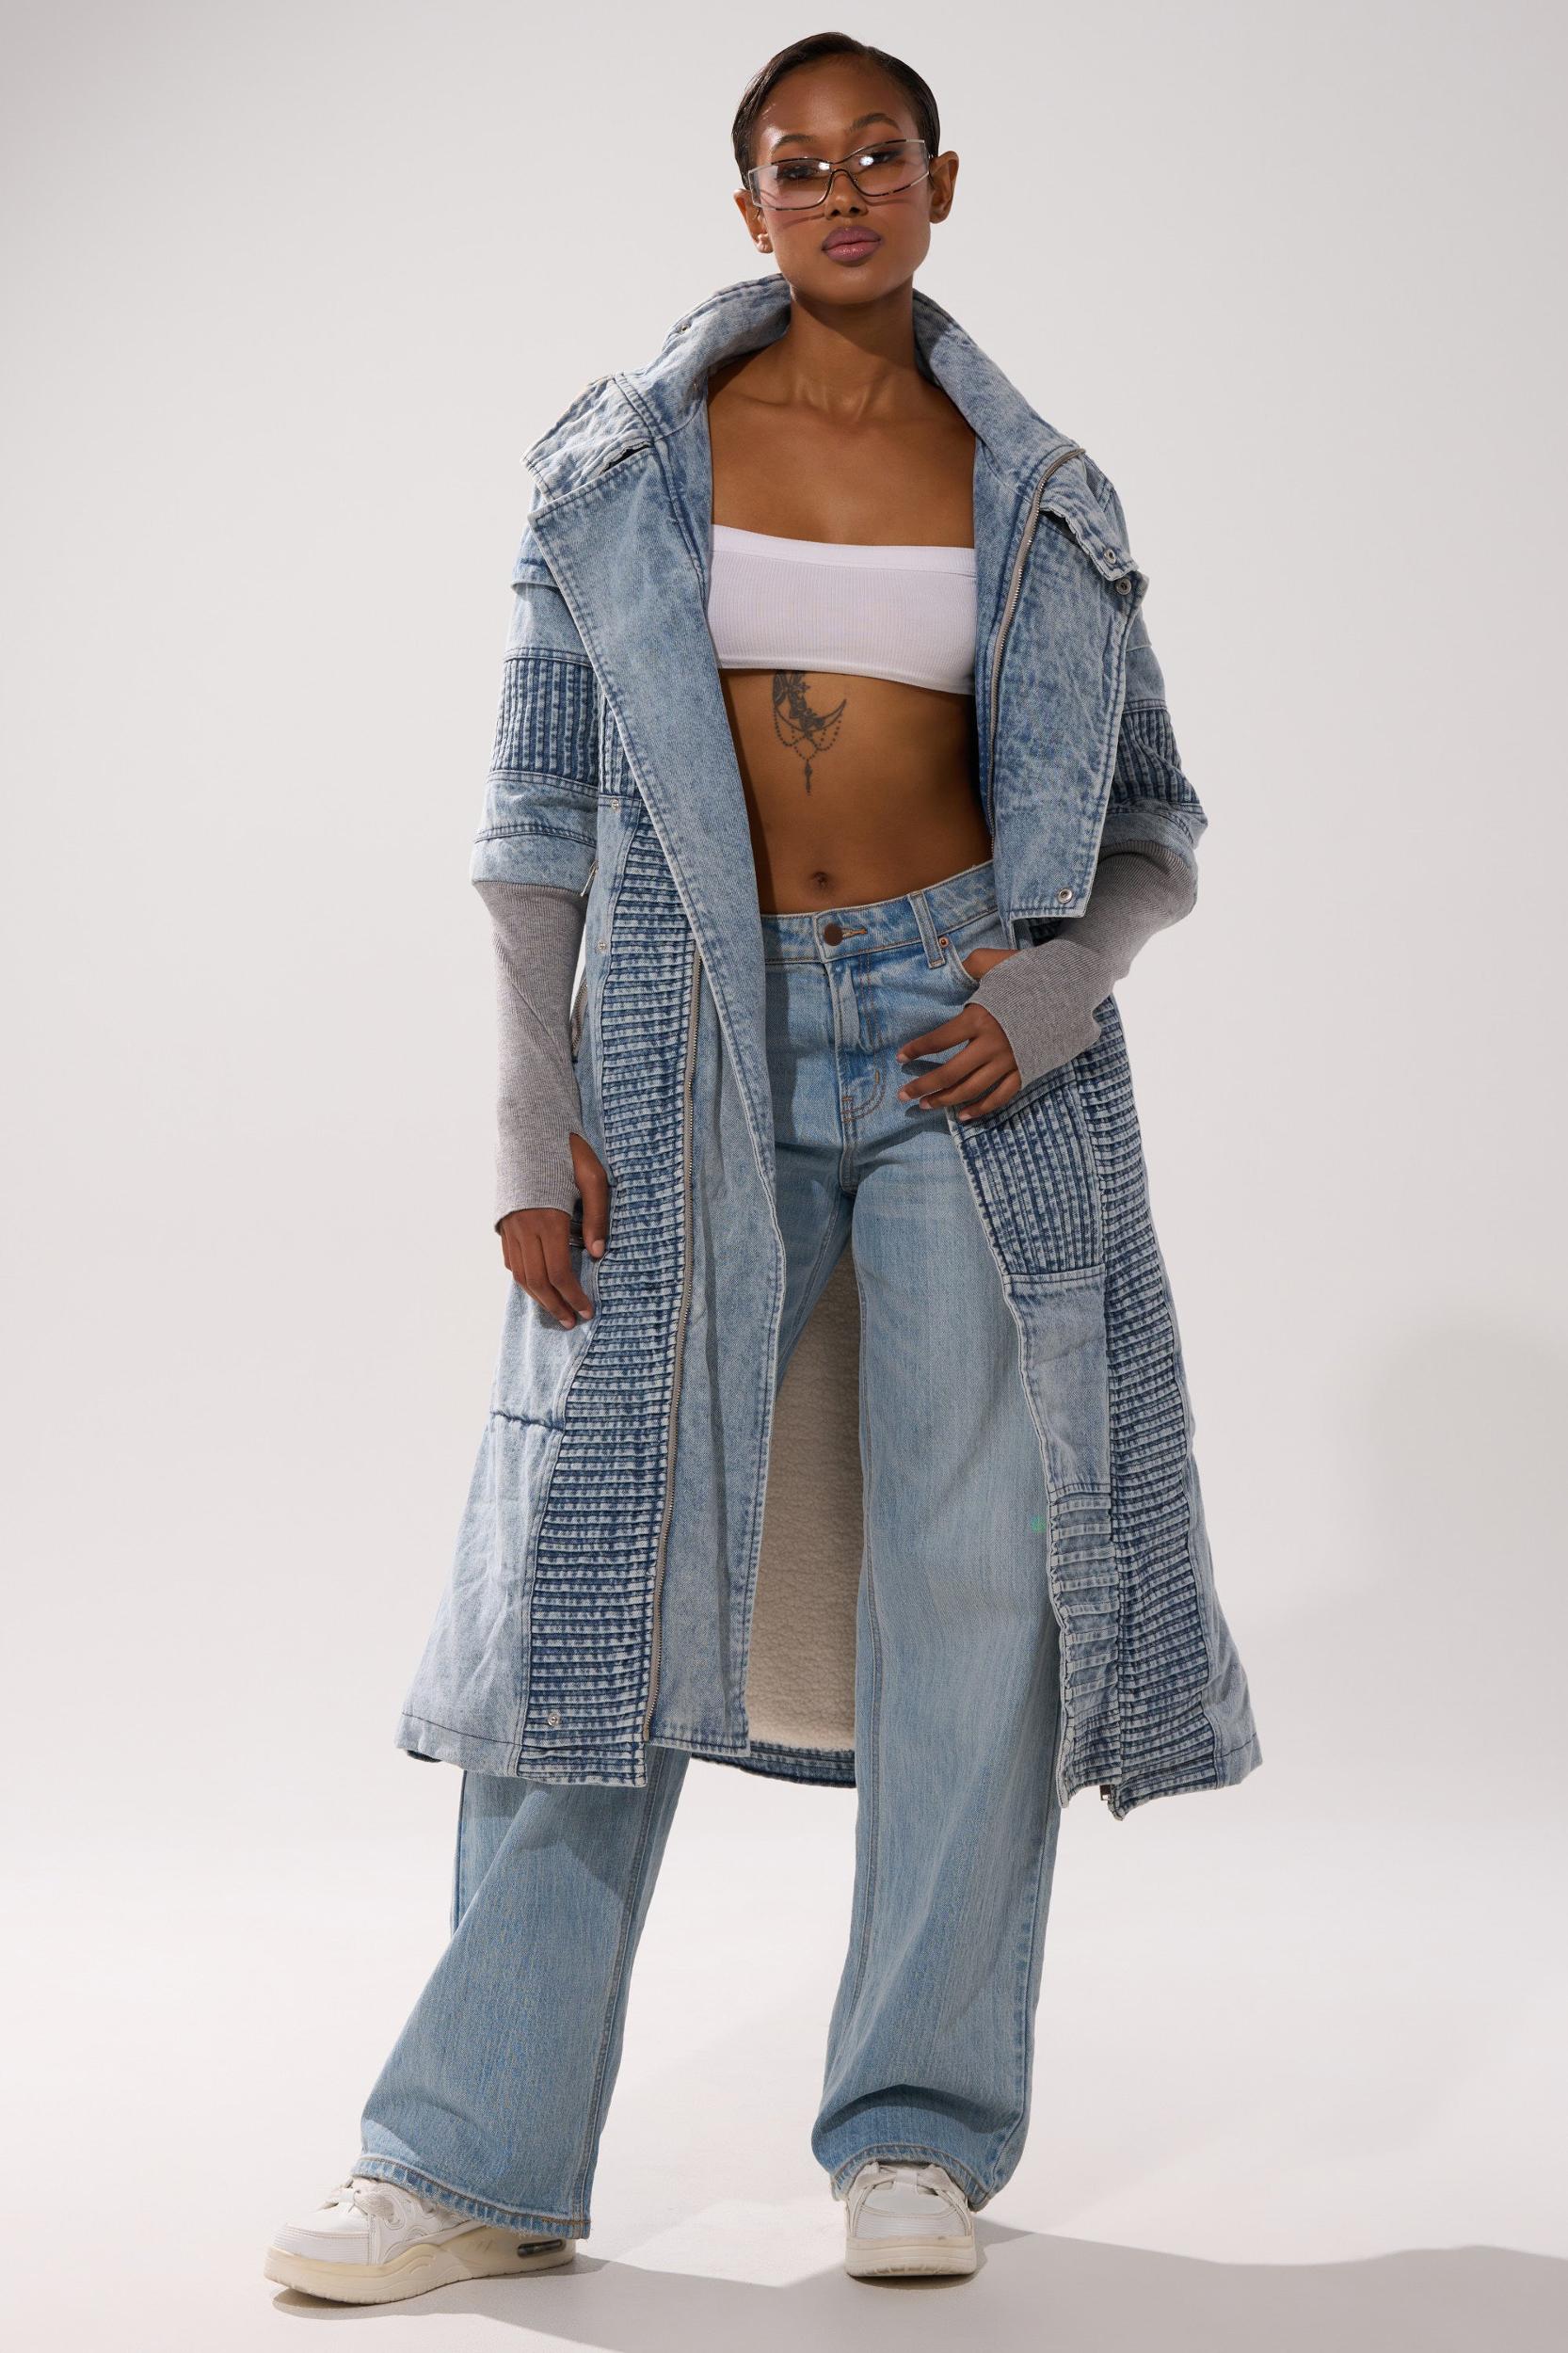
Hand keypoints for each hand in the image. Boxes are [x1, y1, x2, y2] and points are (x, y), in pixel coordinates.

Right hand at [498, 1131, 610, 1325]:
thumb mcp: (593, 1176)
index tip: (587, 1311)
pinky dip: (524, 1278)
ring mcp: (510, 1226)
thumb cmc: (566, 1150)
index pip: (560, 1271)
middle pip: (538, 1280)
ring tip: (556, 1311)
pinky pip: (511, 1260)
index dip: (573, 1295)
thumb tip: (598, 1254)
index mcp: (549, 1218)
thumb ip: (598, 1216)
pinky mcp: (503, 1222)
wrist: (528, 1128)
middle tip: (571, 1322)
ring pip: (521, 1274)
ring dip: (538, 1297)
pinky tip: (538, 1285)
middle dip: (556, 1305)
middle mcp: (525, 1227)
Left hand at [895, 945, 1021, 1120]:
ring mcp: (1009, 1060)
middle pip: (950, 1073)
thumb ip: (970, 965)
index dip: (917, 1050)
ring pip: (971, 1089)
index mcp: (979, 1017)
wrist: (1071, 988)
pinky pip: (1000, 1096)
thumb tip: (949, 964)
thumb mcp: (995, 962)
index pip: (939, 1040)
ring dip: (946, 1100)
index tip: (901, 1058)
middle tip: (903, 1095)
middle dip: (923, 1085)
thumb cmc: (1030, 972)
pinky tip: (964, 1115)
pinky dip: (981, 1108)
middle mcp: (991, 1044)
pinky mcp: (1026, 1070)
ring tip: (926, 1105)